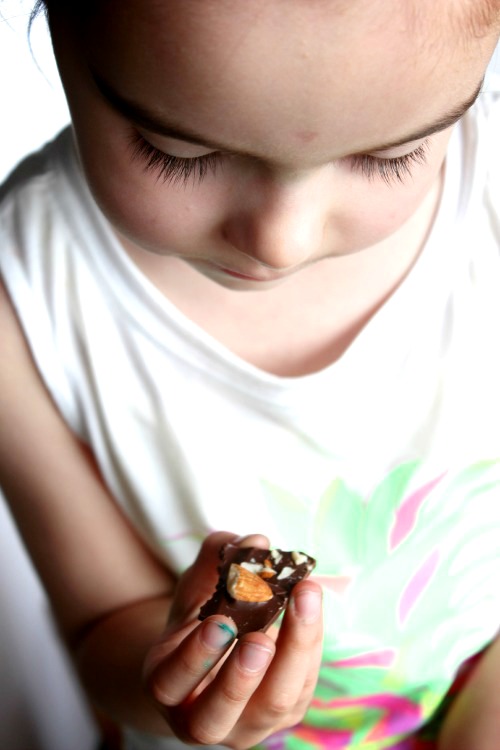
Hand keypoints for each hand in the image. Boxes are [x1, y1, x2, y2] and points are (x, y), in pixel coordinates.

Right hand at [143, 531, 322, 748]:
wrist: (216, 656)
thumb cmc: (199, 617)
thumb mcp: (197, 587)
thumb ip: (217, 560)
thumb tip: (256, 541)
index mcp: (165, 684)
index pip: (171, 682)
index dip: (196, 655)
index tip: (220, 620)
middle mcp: (199, 719)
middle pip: (217, 715)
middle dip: (241, 675)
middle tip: (261, 636)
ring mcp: (244, 726)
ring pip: (271, 708)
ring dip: (291, 654)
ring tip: (303, 602)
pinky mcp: (281, 717)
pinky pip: (301, 689)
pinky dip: (309, 646)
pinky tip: (311, 605)